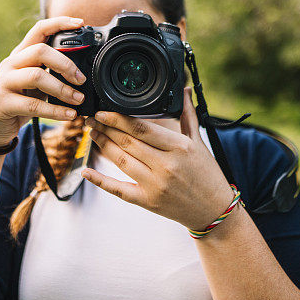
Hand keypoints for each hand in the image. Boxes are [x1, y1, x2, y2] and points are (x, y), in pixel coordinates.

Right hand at [0, 16, 87, 149]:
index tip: (80, 24)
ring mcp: (3, 83)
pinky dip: (55, 110)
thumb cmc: (19, 102)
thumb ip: (52, 73)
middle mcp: (10, 64)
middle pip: (41, 51)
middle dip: (66, 64)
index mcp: (20, 55)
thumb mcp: (36, 84)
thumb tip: (83, 74)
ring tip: (78, 99)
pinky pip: (33, 105)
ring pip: (37, 76)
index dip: (60, 23)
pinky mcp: (1, 103)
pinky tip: (69, 115)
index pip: (39, 29)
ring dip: (62, 89)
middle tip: (81, 79)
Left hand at [82, 87, 235, 231]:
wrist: (213, 210)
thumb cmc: (207, 174)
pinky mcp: (148, 201)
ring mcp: (155, 185)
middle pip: (127, 143)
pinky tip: (86, 171)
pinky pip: (118, 190)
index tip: (102, 110)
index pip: (142, 129)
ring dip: (102, 145)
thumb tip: (184, 89)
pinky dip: (100, 181)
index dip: (118, 119)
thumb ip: (188, 114)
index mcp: (179, 148)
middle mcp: (166, 166)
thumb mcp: (199, 142)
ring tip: (92, 133)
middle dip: (105, 128)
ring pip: (120, 161)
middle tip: (91, 118)